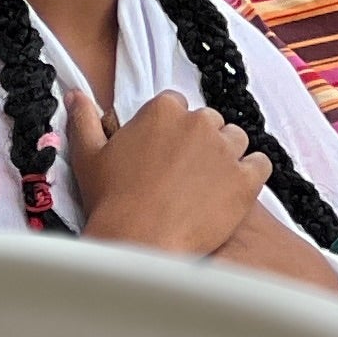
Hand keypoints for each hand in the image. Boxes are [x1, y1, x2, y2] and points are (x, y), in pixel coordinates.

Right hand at [64, 88, 268, 261]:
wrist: (139, 243)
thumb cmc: (111, 201)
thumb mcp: (88, 155)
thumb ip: (83, 118)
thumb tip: (76, 93)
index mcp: (163, 109)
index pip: (177, 105)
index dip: (171, 130)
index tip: (164, 153)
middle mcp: (199, 122)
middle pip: (209, 122)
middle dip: (200, 142)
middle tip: (184, 173)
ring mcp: (225, 150)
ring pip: (236, 140)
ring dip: (226, 156)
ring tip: (208, 185)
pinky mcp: (246, 179)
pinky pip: (261, 164)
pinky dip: (252, 174)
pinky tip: (234, 191)